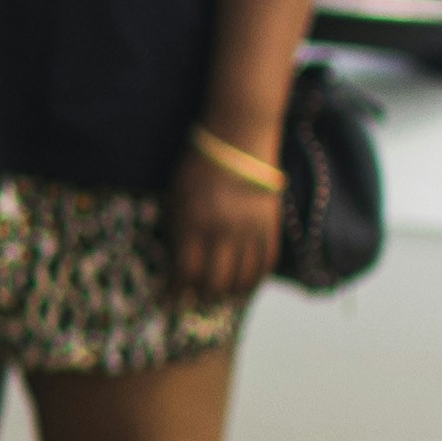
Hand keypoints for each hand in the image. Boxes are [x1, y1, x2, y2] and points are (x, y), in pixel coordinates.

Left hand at [170, 130, 282, 301]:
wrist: (239, 138)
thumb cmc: (198, 165)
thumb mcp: (175, 196)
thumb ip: (176, 229)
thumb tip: (175, 263)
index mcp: (194, 223)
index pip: (185, 271)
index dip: (177, 290)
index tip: (170, 297)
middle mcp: (223, 231)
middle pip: (215, 282)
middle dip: (202, 297)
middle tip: (195, 301)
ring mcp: (251, 229)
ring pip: (243, 278)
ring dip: (230, 293)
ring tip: (220, 297)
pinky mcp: (271, 224)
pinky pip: (266, 262)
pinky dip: (255, 278)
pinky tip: (246, 284)